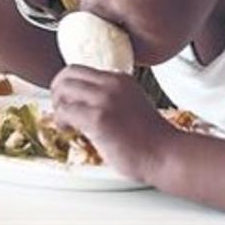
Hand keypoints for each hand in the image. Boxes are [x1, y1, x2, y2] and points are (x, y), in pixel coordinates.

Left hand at [51, 65, 176, 181]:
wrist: (166, 154)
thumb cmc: (151, 138)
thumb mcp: (132, 102)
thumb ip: (111, 96)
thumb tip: (84, 101)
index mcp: (119, 78)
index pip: (79, 70)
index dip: (67, 85)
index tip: (66, 100)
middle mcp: (111, 84)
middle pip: (67, 75)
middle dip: (57, 92)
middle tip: (60, 110)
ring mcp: (104, 99)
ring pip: (63, 90)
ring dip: (57, 107)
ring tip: (65, 122)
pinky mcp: (98, 118)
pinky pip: (65, 111)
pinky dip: (61, 121)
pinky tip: (69, 130)